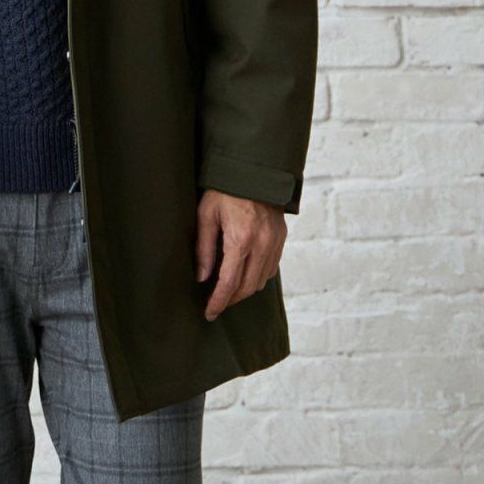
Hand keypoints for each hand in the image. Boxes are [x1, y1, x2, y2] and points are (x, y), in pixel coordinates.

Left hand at [195, 189, 286, 320]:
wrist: (254, 170)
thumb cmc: (224, 191)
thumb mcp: (206, 216)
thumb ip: (204, 249)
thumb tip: (202, 278)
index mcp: (241, 239)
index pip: (229, 282)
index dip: (218, 301)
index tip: (209, 313)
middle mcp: (262, 244)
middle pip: (248, 287)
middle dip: (231, 300)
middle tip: (216, 306)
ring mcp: (275, 242)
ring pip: (261, 281)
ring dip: (244, 291)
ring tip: (228, 292)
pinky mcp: (281, 239)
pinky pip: (271, 268)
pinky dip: (257, 278)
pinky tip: (244, 276)